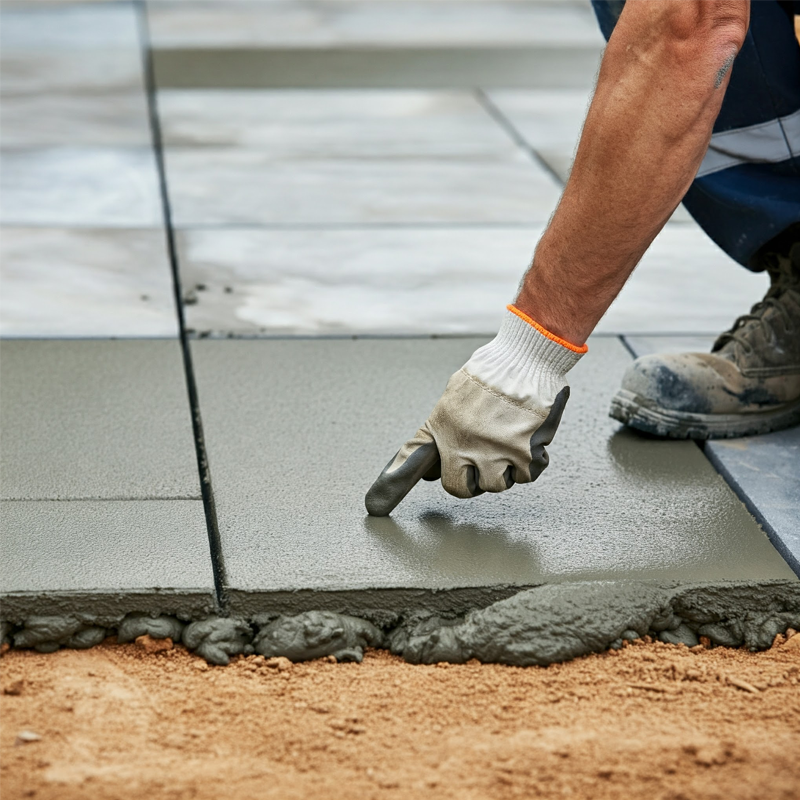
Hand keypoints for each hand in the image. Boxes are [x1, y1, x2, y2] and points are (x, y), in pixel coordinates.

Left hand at [365, 306, 585, 515]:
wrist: (527, 358)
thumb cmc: (493, 371)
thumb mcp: (455, 396)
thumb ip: (444, 427)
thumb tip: (433, 459)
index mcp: (445, 427)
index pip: (413, 460)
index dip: (394, 484)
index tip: (375, 504)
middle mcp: (467, 444)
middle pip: (461, 489)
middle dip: (472, 480)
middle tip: (482, 462)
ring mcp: (496, 452)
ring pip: (498, 485)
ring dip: (506, 469)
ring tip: (510, 441)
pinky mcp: (526, 454)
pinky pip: (528, 474)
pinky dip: (532, 460)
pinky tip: (529, 436)